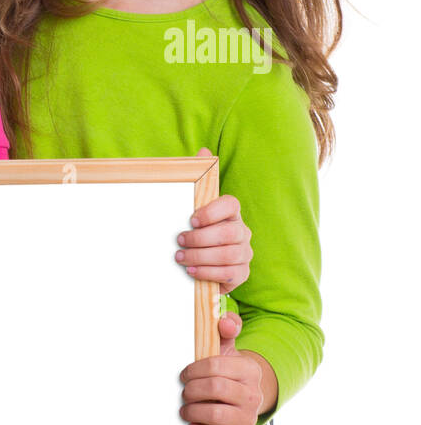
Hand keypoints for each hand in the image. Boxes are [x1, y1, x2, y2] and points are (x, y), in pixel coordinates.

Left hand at [174, 148, 252, 294]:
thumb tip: (204, 151)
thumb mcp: (190, 208)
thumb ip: (196, 180)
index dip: (212, 211)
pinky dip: (208, 272)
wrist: (198, 263)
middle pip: (229, 232)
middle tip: (179, 241)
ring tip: (180, 257)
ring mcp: (244, 253)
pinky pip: (230, 273)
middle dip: (200, 239)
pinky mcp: (241, 273)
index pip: (231, 204)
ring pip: (229, 254)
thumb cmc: (194, 233)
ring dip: (201, 256)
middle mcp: (242, 231)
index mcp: (230, 213)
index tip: (191, 220)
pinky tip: (191, 270)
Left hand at [179, 312, 262, 424]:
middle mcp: (253, 395)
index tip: (184, 375)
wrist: (238, 404)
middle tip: (184, 392)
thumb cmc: (224, 375)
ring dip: (192, 411)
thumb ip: (224, 330)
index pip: (214, 366)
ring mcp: (248, 419)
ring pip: (214, 413)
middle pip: (214, 388)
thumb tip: (225, 321)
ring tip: (186, 409)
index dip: (192, 370)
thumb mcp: (224, 351)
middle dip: (191, 390)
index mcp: (249, 370)